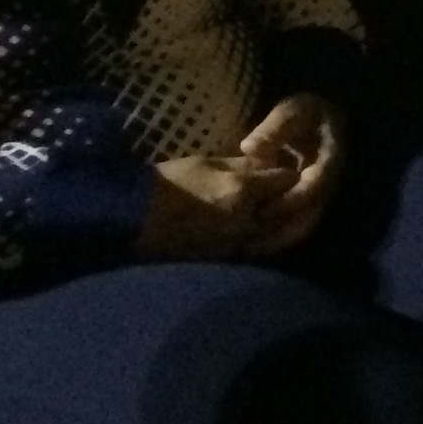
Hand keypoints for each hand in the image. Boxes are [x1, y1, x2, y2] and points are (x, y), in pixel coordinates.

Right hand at [139, 152, 299, 259]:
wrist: (131, 221)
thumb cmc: (166, 185)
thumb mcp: (206, 163)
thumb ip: (242, 165)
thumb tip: (269, 161)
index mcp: (242, 191)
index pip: (287, 179)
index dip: (288, 172)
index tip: (283, 168)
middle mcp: (247, 222)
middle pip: (288, 209)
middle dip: (290, 198)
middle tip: (285, 190)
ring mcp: (237, 246)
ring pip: (275, 234)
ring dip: (279, 222)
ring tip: (271, 210)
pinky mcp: (225, 261)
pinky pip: (255, 250)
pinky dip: (261, 240)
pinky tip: (254, 230)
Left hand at [234, 91, 345, 252]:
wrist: (324, 121)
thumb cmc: (309, 114)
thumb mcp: (295, 111)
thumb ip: (275, 128)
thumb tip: (249, 149)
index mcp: (330, 159)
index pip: (313, 186)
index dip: (290, 200)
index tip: (263, 211)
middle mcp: (330, 183)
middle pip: (310, 214)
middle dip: (282, 229)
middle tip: (252, 242)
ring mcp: (321, 195)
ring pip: (304, 224)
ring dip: (279, 238)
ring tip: (249, 248)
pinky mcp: (310, 203)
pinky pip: (296, 224)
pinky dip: (277, 235)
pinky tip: (253, 243)